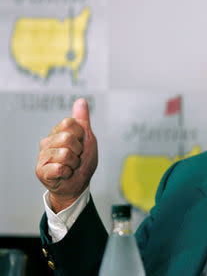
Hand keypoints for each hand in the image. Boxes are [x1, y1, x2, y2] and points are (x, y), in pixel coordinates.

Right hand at [36, 98, 97, 212]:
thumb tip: (81, 101)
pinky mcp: (41, 171)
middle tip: (76, 157)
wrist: (79, 184)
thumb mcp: (87, 139)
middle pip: (67, 138)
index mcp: (58, 132)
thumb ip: (83, 120)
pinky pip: (60, 168)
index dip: (80, 135)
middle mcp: (47, 142)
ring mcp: (42, 156)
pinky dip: (68, 173)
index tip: (81, 144)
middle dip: (78, 150)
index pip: (69, 123)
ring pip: (65, 154)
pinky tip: (64, 174)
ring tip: (70, 166)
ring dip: (74, 163)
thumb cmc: (83, 162)